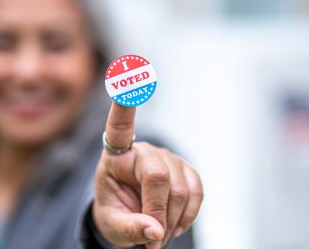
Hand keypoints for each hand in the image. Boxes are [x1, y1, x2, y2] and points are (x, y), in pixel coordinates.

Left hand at [93, 103, 202, 248]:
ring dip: (173, 220)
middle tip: (152, 241)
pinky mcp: (185, 169)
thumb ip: (129, 227)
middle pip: (158, 176)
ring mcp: (167, 158)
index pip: (119, 126)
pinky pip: (197, 191)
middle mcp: (143, 151)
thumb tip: (155, 231)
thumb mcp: (111, 223)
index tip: (127, 76)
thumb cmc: (115, 212)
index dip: (124, 103)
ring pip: (180, 189)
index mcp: (117, 156)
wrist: (130, 217)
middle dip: (158, 213)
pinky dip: (189, 214)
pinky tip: (176, 224)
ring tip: (159, 235)